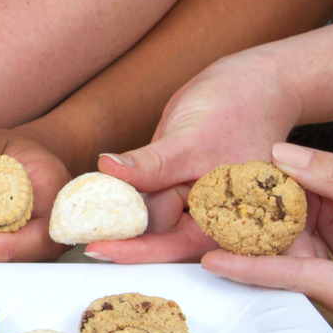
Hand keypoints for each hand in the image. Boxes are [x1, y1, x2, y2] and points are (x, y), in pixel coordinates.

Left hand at [89, 53, 302, 262]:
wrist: (254, 82)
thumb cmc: (238, 106)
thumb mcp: (191, 137)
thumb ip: (153, 164)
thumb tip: (108, 168)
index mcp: (226, 220)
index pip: (174, 245)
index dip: (134, 251)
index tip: (97, 249)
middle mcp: (211, 219)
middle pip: (159, 237)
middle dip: (121, 233)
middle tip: (78, 230)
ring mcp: (194, 203)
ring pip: (149, 218)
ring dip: (119, 214)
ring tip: (85, 212)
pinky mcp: (179, 187)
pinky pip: (148, 197)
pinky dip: (126, 195)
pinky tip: (104, 187)